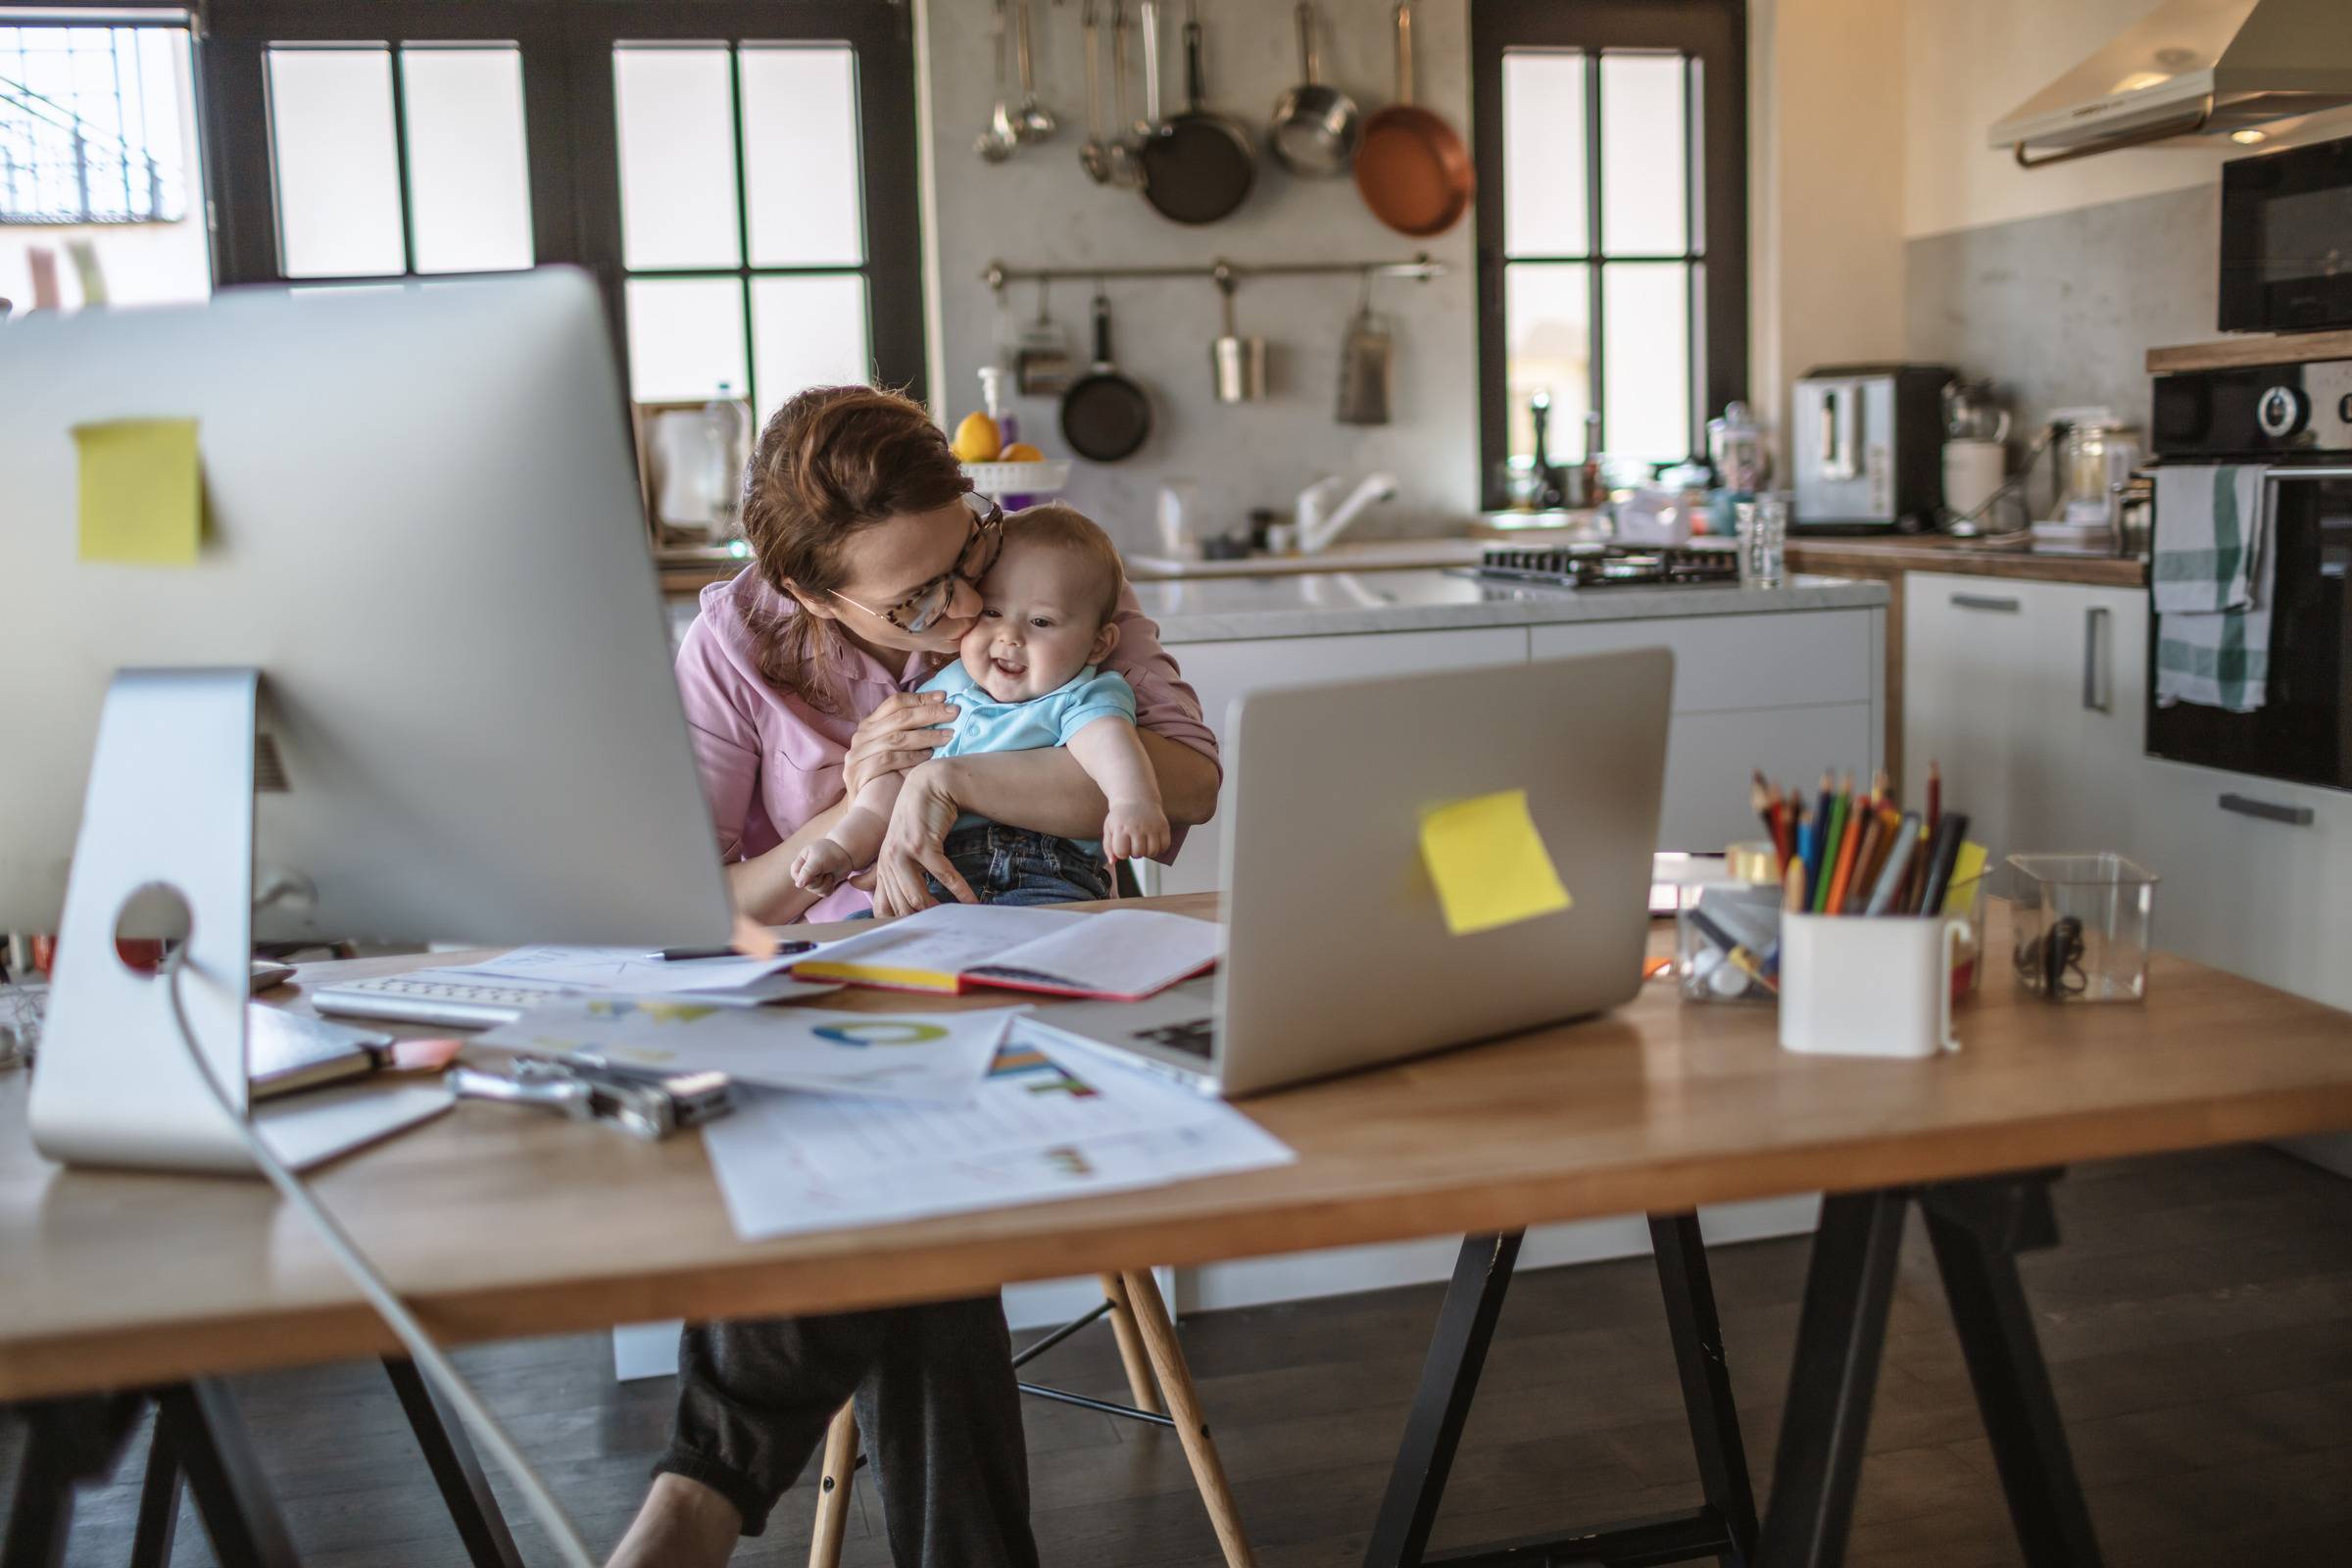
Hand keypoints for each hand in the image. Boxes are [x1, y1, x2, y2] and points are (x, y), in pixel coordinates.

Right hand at [791, 839, 854, 894]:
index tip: (815, 867)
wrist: (844, 853)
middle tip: (825, 868)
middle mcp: (804, 875)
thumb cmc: (828, 853)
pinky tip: (832, 877)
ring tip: (829, 871)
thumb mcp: (817, 860)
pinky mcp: (823, 886)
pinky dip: (831, 886)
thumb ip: (807, 871)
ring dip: (827, 882)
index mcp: (799, 865)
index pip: (797, 878)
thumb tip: (798, 885)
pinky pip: (824, 893)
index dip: (807, 876)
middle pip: (809, 886)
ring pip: (817, 891)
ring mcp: (813, 882)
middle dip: (820, 878)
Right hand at [842, 692, 957, 798]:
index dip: (920, 698)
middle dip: (930, 713)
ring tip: (949, 735)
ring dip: (927, 735)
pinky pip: (889, 759)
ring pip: (896, 738)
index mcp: (869, 725)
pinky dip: (912, 757)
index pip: (895, 703)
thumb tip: (942, 710)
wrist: (870, 814)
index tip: (944, 696)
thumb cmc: (891, 781)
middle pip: (899, 718)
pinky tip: (931, 756)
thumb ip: (910, 731)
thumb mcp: (899, 750)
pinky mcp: (858, 772)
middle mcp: (860, 736)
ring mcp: (856, 754)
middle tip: (954, 712)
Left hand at [870, 761, 976, 917]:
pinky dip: (960, 891)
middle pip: (902, 907)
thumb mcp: (895, 846)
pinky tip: (972, 902)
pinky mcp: (923, 845)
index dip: (898, 925)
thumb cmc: (915, 819)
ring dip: (938, 911)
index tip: (918, 935)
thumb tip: (856, 886)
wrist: (928, 786)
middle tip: (942, 931)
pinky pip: (943, 876)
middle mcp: (888, 862)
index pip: (883, 908)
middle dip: (922, 922)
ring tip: (954, 920)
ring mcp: (903, 854)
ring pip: (917, 896)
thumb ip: (882, 871)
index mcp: (882, 867)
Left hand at [1102, 798, 1170, 862]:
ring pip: (1152, 851)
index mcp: (1121, 827)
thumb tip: (1113, 862)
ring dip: (1147, 852)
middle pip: (1138, 854)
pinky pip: (1165, 845)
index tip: (1122, 845)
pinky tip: (1153, 842)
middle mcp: (1137, 827)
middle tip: (1133, 843)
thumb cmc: (1121, 816)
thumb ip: (1108, 847)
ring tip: (1143, 844)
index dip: (1121, 852)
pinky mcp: (1163, 826)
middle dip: (1134, 852)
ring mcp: (1152, 826)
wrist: (1136, 798)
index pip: (1122, 853)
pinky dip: (1160, 848)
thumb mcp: (1109, 828)